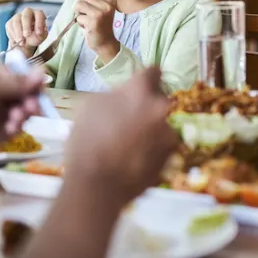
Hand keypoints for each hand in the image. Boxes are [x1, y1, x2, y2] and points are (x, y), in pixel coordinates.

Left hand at [0, 67, 44, 171]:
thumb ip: (12, 83)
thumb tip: (42, 72)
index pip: (20, 74)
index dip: (32, 80)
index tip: (41, 87)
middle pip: (26, 92)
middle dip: (31, 99)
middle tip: (32, 108)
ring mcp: (0, 113)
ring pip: (25, 110)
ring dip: (26, 113)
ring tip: (16, 120)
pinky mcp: (1, 133)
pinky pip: (18, 126)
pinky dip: (18, 127)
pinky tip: (10, 130)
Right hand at [5, 8, 48, 55]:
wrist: (25, 42)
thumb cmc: (35, 37)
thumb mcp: (40, 37)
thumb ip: (40, 34)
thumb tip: (38, 33)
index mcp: (38, 14)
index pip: (39, 14)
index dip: (39, 22)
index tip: (39, 33)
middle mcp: (28, 12)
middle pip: (26, 16)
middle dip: (26, 26)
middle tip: (27, 35)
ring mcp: (18, 16)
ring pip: (16, 21)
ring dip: (19, 33)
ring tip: (22, 43)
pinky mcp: (10, 22)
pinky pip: (10, 27)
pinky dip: (14, 35)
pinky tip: (18, 41)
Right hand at [65, 68, 177, 205]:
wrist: (97, 185)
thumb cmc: (87, 141)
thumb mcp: (90, 106)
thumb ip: (114, 95)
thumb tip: (123, 98)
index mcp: (141, 91)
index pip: (153, 72)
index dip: (146, 77)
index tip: (141, 83)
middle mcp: (161, 109)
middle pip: (158, 100)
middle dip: (146, 106)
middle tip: (128, 119)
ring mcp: (169, 135)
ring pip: (160, 125)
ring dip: (150, 129)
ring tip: (128, 144)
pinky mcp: (170, 158)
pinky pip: (161, 147)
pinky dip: (152, 149)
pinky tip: (134, 158)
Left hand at [74, 0, 119, 62]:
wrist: (105, 42)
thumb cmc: (102, 24)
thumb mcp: (103, 8)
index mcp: (111, 0)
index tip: (93, 2)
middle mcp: (107, 5)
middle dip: (82, 4)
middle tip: (88, 13)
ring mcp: (100, 13)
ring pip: (79, 4)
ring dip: (79, 13)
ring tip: (87, 19)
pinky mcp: (93, 21)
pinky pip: (78, 17)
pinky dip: (80, 22)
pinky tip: (87, 26)